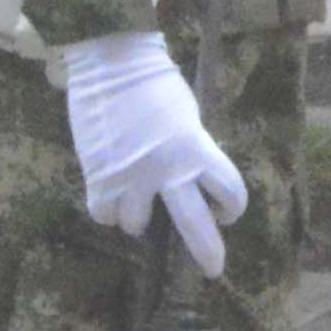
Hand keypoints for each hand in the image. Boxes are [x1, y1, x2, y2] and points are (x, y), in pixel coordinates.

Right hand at [57, 31, 245, 274]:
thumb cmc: (155, 84)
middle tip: (214, 268)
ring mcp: (129, 178)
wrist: (113, 61)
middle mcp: (167, 170)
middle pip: (194, 224)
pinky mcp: (97, 177)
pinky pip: (103, 214)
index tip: (227, 213)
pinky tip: (111, 198)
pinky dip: (107, 211)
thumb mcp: (186, 119)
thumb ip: (189, 151)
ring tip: (137, 204)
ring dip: (138, 219)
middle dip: (207, 251)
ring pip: (136, 225)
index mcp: (197, 149)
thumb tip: (187, 179)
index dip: (233, 206)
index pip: (229, 190)